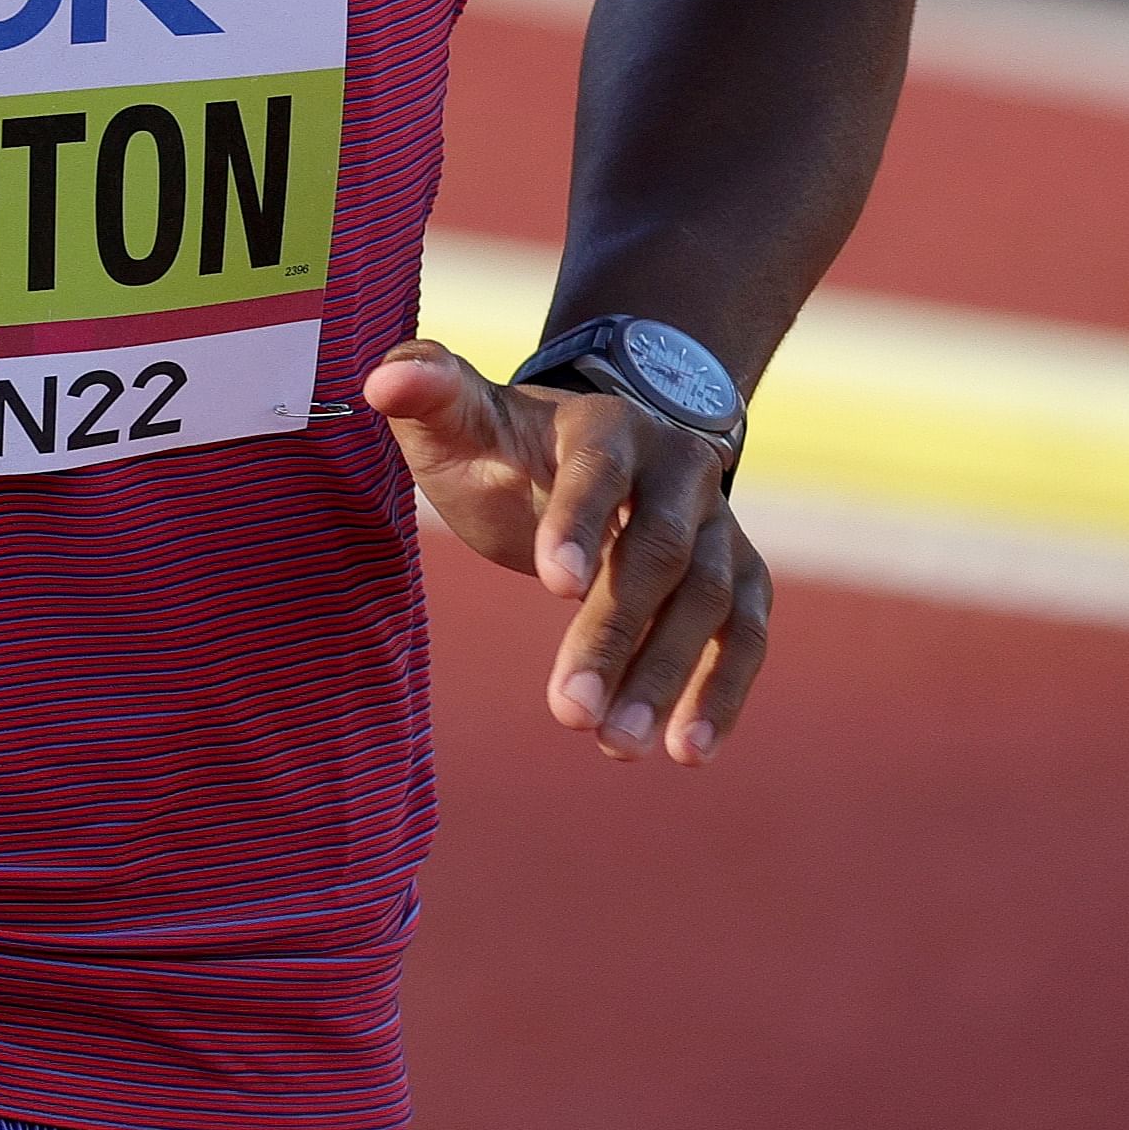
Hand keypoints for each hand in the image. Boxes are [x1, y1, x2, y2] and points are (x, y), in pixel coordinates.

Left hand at [363, 339, 769, 763]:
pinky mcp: (738, 573)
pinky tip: (688, 750)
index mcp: (607, 424)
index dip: (578, 522)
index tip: (550, 587)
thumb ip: (426, 394)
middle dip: (615, 632)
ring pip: (709, 600)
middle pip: (660, 550)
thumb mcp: (460, 420)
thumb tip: (384, 378)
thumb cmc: (507, 447)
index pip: (598, 470)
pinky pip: (744, 634)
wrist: (593, 448)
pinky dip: (723, 691)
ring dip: (667, 676)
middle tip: (567, 712)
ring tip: (619, 745)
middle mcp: (678, 467)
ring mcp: (717, 522)